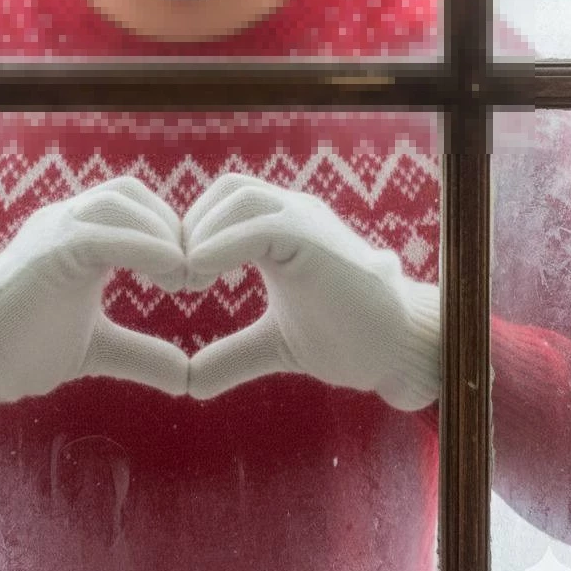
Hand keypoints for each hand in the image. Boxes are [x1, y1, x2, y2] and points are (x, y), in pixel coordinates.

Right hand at [0, 177, 188, 427]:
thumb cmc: (24, 351)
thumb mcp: (98, 347)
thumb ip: (142, 353)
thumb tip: (187, 376)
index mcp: (76, 235)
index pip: (130, 203)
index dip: (167, 228)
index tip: (193, 272)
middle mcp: (63, 221)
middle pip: (128, 192)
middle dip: (170, 225)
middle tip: (194, 274)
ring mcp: (52, 231)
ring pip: (117, 202)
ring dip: (161, 234)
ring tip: (181, 278)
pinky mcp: (47, 251)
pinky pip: (102, 234)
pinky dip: (145, 247)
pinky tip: (171, 273)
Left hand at [181, 174, 439, 410]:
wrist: (398, 350)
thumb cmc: (348, 339)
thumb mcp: (274, 345)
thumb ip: (233, 354)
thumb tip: (190, 382)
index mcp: (283, 228)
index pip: (226, 201)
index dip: (193, 231)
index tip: (172, 278)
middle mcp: (295, 213)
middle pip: (229, 189)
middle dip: (192, 226)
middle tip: (173, 277)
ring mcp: (308, 221)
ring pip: (241, 197)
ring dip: (203, 233)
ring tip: (188, 279)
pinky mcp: (316, 239)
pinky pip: (261, 226)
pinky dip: (223, 245)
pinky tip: (200, 274)